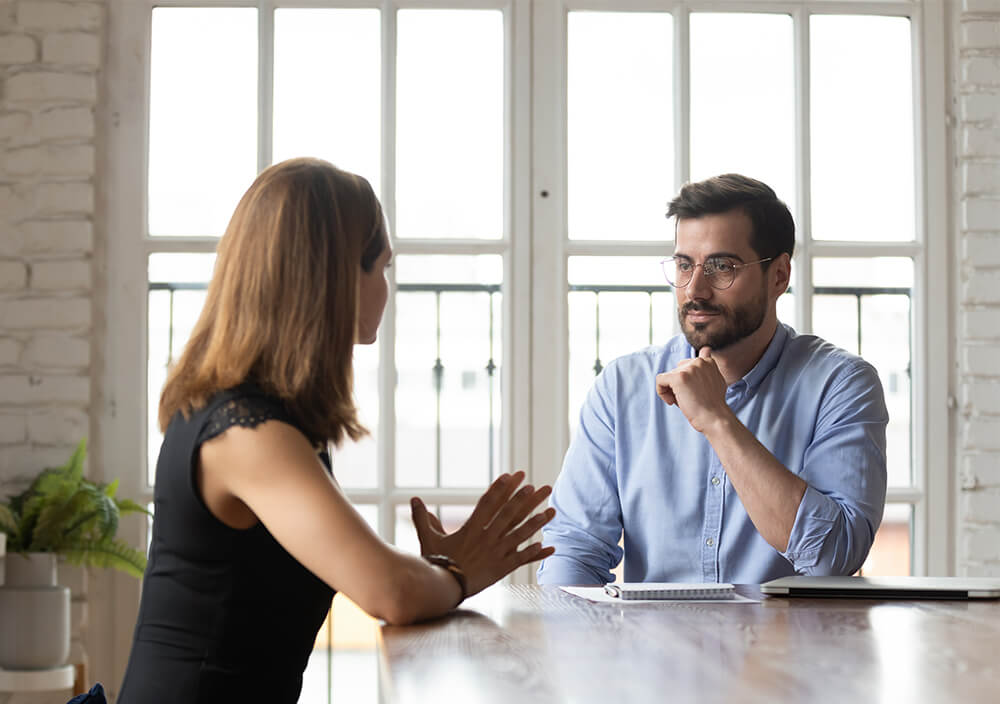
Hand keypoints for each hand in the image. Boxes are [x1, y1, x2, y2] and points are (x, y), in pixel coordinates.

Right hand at [410, 471, 555, 597]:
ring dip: (537, 522)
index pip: (490, 502)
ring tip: (551, 511)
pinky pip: (521, 559)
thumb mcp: (428, 538)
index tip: (514, 475)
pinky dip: (535, 553)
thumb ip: (423, 517)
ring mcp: (496, 553)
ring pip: (521, 534)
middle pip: (510, 514)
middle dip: (527, 499)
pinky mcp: (501, 568)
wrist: (441, 588)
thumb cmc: (434, 563)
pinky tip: (550, 547)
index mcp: (471, 528)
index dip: (502, 487)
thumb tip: (414, 498)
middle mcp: (486, 537)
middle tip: (541, 487)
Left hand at [654, 346, 731, 432]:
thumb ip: (707, 367)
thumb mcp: (715, 380)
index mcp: (708, 361)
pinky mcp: (678, 377)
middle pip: (676, 371)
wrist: (714, 418)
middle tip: (688, 399)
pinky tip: (672, 401)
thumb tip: (706, 349)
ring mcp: (688, 369)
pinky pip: (659, 380)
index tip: (695, 393)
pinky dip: (661, 392)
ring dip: (671, 391)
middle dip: (678, 386)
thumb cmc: (713, 405)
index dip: (687, 382)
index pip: (686, 367)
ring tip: (683, 401)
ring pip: (668, 377)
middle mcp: (699, 361)